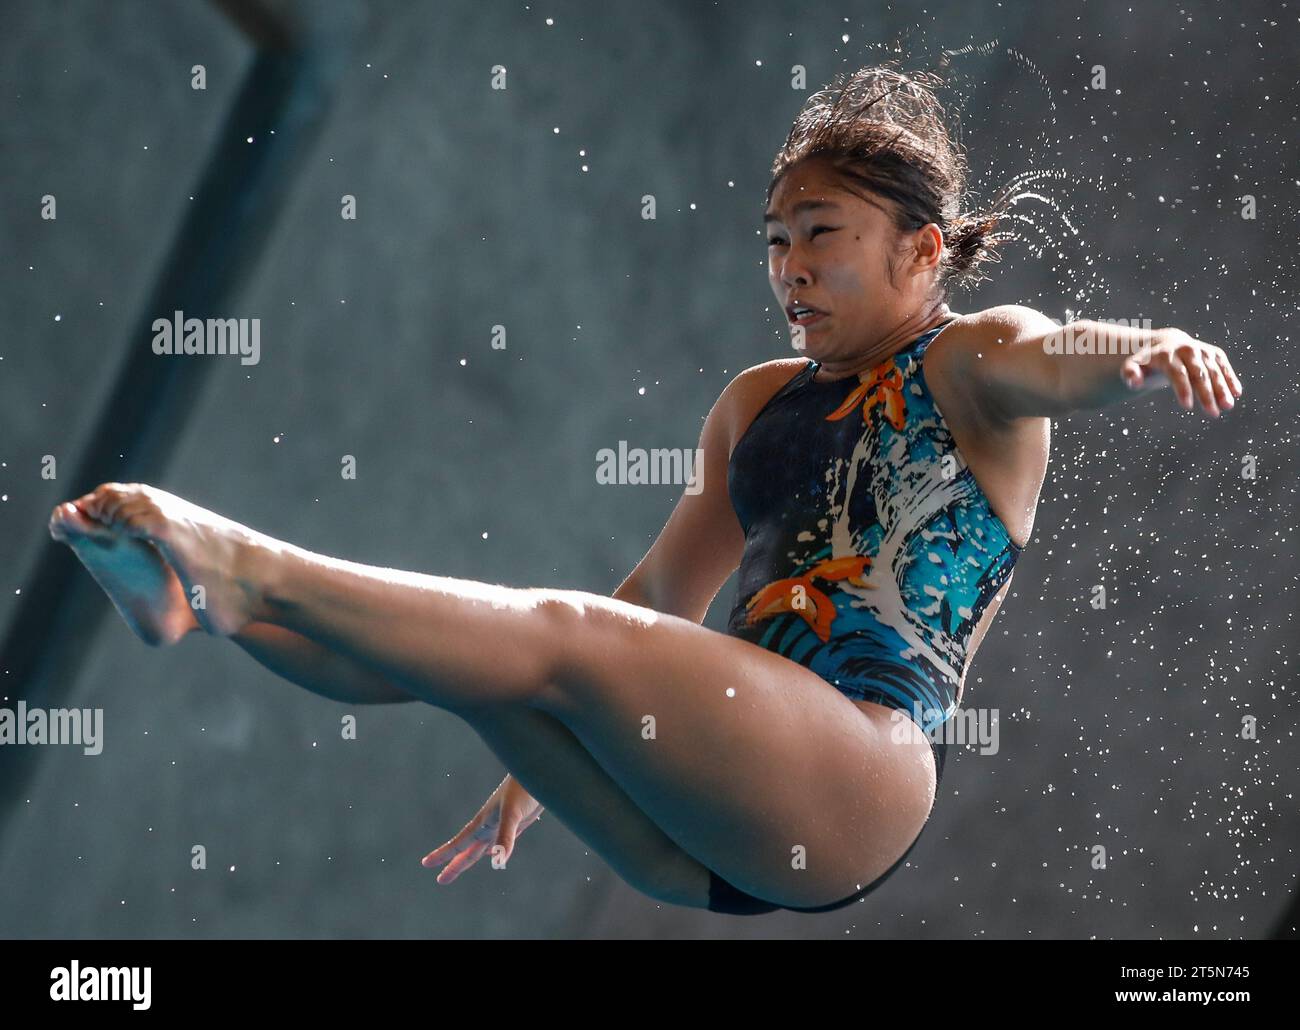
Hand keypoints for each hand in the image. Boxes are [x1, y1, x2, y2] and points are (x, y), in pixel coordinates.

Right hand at [421, 775, 543, 884]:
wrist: (538, 772)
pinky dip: (492, 849)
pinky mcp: (515, 823)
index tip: (426, 863)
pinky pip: (498, 841)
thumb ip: (505, 836)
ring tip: (458, 867)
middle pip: (468, 851)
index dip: (443, 855)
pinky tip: (492, 853)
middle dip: (455, 866)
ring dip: (470, 858)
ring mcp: (502, 824)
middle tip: (441, 880)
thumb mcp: (513, 813)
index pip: (459, 843)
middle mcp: (489, 825)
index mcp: (483, 822)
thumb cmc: (523, 789)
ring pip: (481, 847)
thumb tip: (498, 861)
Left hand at [1121, 328, 1241, 416]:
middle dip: (1206, 393)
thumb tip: (1134, 384)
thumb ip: (1130, 374)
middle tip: (1213, 412)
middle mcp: (1188, 350)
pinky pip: (1224, 366)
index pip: (1177, 373)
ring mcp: (1203, 351)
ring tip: (1227, 406)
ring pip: (1214, 371)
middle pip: (1199, 374)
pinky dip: (1231, 378)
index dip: (1182, 389)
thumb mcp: (1133, 366)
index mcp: (1167, 354)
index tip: (1187, 407)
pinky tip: (1237, 393)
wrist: (1166, 344)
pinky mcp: (1214, 353)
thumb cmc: (1148, 362)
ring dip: (1222, 389)